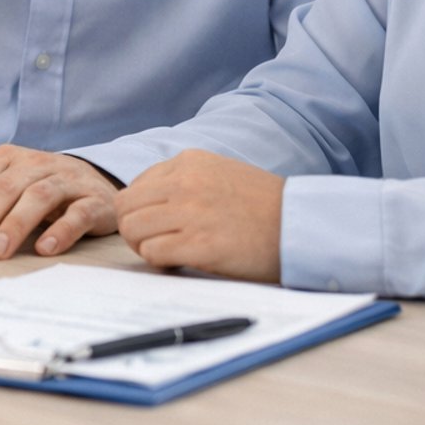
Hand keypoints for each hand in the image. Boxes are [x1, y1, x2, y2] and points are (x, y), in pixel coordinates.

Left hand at [0, 145, 120, 259]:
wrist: (96, 183)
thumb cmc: (37, 190)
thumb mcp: (0, 189)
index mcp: (7, 159)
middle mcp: (36, 164)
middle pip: (4, 189)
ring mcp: (68, 179)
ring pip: (39, 196)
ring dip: (15, 225)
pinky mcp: (94, 200)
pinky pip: (78, 212)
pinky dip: (61, 230)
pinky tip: (45, 248)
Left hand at [116, 150, 283, 281]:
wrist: (299, 225)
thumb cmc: (261, 205)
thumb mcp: (219, 173)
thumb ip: (183, 180)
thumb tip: (147, 202)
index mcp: (188, 162)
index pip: (134, 187)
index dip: (141, 213)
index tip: (161, 226)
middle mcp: (185, 182)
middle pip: (126, 209)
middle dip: (136, 231)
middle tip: (159, 244)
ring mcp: (191, 212)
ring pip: (133, 230)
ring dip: (145, 247)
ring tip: (171, 253)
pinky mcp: (200, 244)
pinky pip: (153, 253)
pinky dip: (161, 262)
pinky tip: (181, 262)